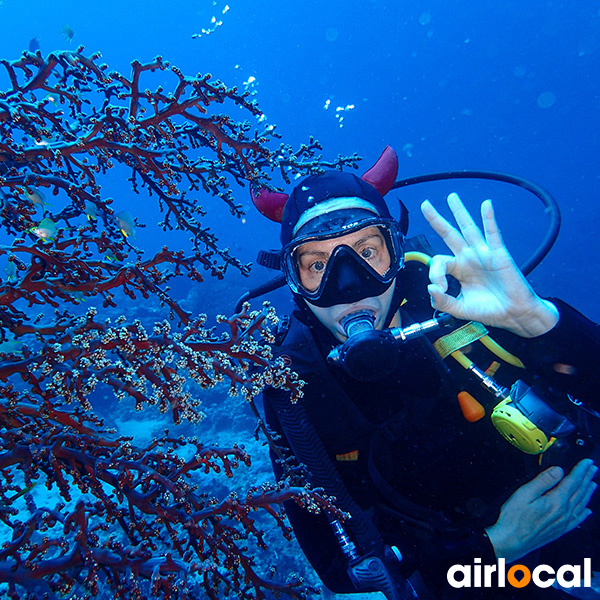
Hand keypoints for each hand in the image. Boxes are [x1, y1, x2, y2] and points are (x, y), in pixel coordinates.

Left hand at [421, 192, 558, 336]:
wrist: (514, 315)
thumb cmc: (490, 310)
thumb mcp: (459, 308)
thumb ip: (442, 301)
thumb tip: (431, 288)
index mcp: (459, 269)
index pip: (439, 262)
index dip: (434, 274)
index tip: (438, 288)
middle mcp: (469, 258)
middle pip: (450, 234)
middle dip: (437, 219)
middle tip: (424, 205)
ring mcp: (483, 254)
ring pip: (468, 229)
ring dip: (459, 212)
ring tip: (451, 197)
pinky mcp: (499, 254)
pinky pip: (493, 233)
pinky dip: (489, 218)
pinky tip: (485, 205)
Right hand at [485, 459, 597, 562]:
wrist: (511, 541)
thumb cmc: (514, 518)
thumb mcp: (524, 494)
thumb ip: (543, 481)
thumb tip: (558, 470)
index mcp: (555, 501)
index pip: (572, 482)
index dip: (580, 470)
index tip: (587, 462)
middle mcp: (563, 513)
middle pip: (579, 492)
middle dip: (587, 479)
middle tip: (593, 469)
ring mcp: (563, 523)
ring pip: (581, 505)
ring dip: (588, 492)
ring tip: (593, 484)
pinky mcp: (560, 530)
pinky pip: (577, 520)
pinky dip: (584, 514)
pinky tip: (587, 511)